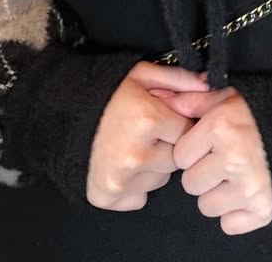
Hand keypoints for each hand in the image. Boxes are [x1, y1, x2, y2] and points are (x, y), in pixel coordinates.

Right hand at [86, 62, 210, 211]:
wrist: (61, 113)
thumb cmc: (105, 92)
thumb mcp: (141, 74)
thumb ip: (178, 80)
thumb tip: (211, 85)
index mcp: (148, 120)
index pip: (188, 132)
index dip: (177, 123)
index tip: (163, 117)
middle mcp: (136, 155)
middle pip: (176, 159)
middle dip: (167, 145)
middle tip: (147, 132)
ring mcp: (121, 180)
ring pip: (159, 180)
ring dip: (153, 166)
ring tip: (132, 146)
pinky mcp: (107, 197)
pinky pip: (140, 197)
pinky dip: (136, 186)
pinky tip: (122, 165)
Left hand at [163, 85, 271, 234]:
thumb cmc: (262, 111)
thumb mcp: (228, 95)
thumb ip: (193, 100)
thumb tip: (161, 99)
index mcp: (221, 127)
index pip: (180, 156)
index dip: (193, 149)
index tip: (210, 143)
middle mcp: (233, 158)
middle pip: (190, 184)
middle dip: (203, 172)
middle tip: (224, 158)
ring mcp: (249, 186)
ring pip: (207, 206)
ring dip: (218, 193)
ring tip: (236, 173)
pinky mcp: (263, 208)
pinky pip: (229, 225)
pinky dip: (235, 213)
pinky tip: (245, 191)